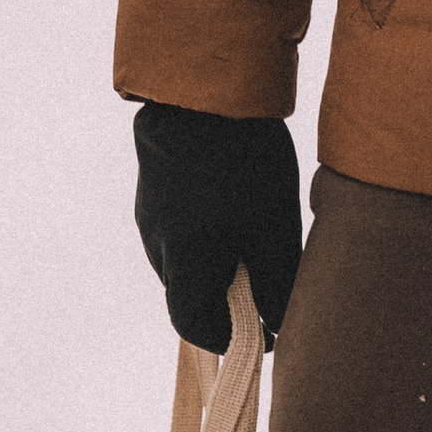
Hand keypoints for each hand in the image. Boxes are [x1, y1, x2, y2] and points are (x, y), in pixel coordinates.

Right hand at [132, 104, 304, 352]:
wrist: (201, 93)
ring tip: (262, 238)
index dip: (230, 338)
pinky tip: (242, 209)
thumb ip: (276, 283)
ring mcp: (152, 213)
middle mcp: (157, 243)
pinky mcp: (157, 189)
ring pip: (189, 259)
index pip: (195, 325)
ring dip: (222, 262)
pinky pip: (184, 229)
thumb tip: (279, 324)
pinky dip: (212, 235)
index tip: (267, 333)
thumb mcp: (273, 229)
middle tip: (274, 280)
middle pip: (192, 292)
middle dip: (231, 298)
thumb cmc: (243, 165)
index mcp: (181, 262)